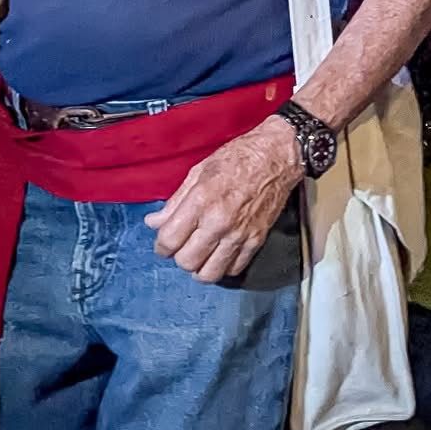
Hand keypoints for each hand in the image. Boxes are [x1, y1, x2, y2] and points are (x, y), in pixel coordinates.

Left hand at [146, 117, 302, 282]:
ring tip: (199, 255)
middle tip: (182, 246)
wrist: (276, 156)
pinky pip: (233, 269)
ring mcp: (239, 233)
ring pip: (209, 273)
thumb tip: (154, 222)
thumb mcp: (198, 171)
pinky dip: (223, 267)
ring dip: (199, 267)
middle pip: (186, 261)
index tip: (164, 242)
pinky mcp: (256, 240)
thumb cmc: (238, 158)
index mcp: (201, 200)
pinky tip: (219, 253)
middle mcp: (219, 221)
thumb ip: (175, 201)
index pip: (170, 240)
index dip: (161, 245)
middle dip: (178, 256)